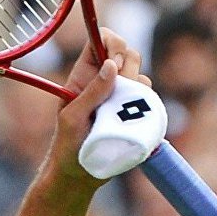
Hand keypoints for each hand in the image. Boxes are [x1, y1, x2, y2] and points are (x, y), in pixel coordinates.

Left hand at [50, 28, 147, 184]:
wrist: (81, 174)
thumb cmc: (68, 146)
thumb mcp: (73, 118)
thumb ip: (91, 92)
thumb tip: (110, 65)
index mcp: (84, 76)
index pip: (100, 41)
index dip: (110, 42)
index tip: (113, 60)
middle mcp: (104, 80)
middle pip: (127, 52)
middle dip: (128, 66)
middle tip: (117, 91)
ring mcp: (120, 94)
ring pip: (140, 72)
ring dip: (136, 86)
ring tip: (119, 111)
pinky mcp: (134, 108)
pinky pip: (148, 93)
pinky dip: (146, 99)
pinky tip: (134, 117)